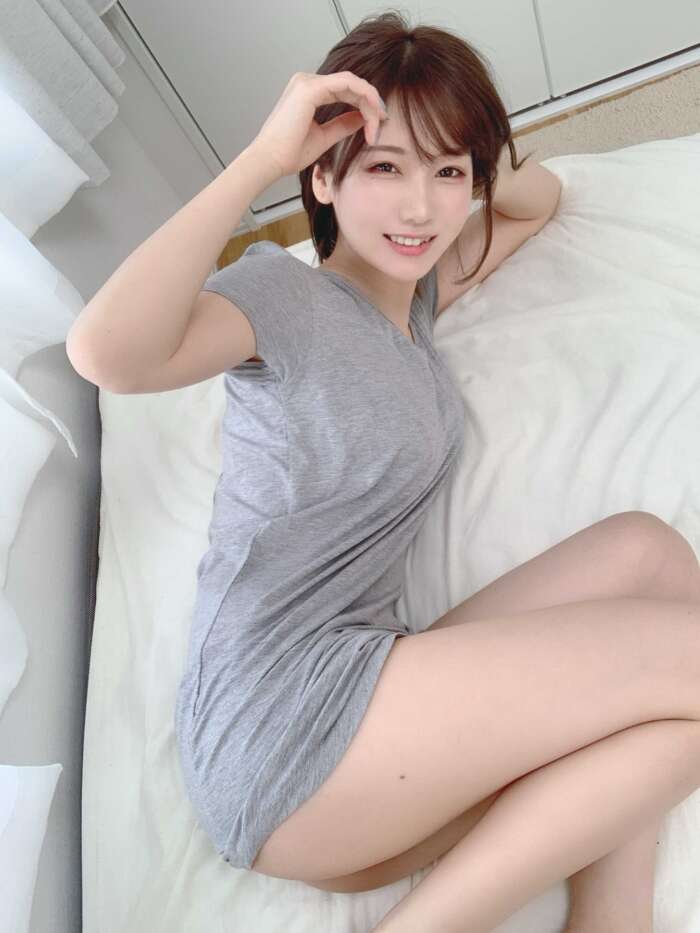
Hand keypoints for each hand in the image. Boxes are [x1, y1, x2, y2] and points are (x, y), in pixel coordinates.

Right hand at [250, 71, 388, 180]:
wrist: (270, 161)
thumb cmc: (288, 153)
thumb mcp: (325, 137)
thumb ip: (343, 124)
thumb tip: (362, 118)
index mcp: (308, 92)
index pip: (345, 91)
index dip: (365, 105)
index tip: (377, 125)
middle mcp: (307, 82)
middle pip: (351, 85)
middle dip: (371, 103)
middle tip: (383, 122)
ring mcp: (308, 82)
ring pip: (352, 83)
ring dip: (370, 102)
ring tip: (378, 122)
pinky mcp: (311, 88)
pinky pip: (348, 84)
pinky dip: (364, 97)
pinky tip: (372, 114)